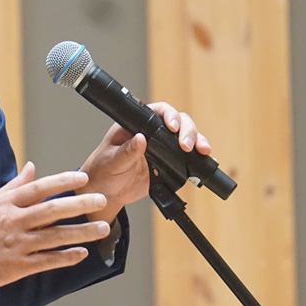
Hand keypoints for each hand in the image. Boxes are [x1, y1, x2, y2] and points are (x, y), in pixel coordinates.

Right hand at [0, 163, 110, 289]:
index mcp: (7, 204)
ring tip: (103, 228)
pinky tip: (82, 253)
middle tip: (101, 200)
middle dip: (79, 205)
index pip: (39, 189)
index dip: (62, 182)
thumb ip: (15, 185)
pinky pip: (48, 260)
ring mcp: (17, 244)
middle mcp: (14, 222)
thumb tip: (32, 167)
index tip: (83, 179)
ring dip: (81, 232)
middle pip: (52, 211)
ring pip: (55, 236)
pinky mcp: (18, 266)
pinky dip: (66, 257)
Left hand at [81, 103, 210, 225]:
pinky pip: (186, 158)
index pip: (158, 111)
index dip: (170, 115)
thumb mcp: (111, 162)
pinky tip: (202, 162)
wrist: (106, 193)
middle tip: (187, 146)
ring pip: (186, 138)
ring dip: (197, 142)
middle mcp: (151, 133)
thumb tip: (140, 139)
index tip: (173, 127)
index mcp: (135, 124)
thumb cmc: (102, 172)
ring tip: (202, 152)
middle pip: (178, 122)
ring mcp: (162, 148)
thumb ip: (126, 152)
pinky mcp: (168, 164)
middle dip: (188, 130)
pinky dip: (197, 159)